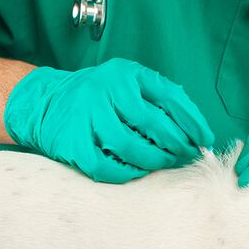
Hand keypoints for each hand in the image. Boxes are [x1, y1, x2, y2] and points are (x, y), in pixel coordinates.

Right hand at [4, 58, 214, 182]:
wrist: (44, 102)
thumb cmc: (94, 97)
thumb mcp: (124, 84)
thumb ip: (155, 99)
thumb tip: (196, 132)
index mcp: (124, 74)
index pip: (169, 97)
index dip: (192, 121)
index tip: (204, 139)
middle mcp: (105, 90)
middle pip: (154, 124)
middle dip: (176, 145)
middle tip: (185, 155)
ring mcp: (87, 116)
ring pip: (132, 148)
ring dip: (153, 161)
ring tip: (161, 163)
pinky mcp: (72, 142)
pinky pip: (106, 167)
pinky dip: (125, 174)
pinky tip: (134, 171)